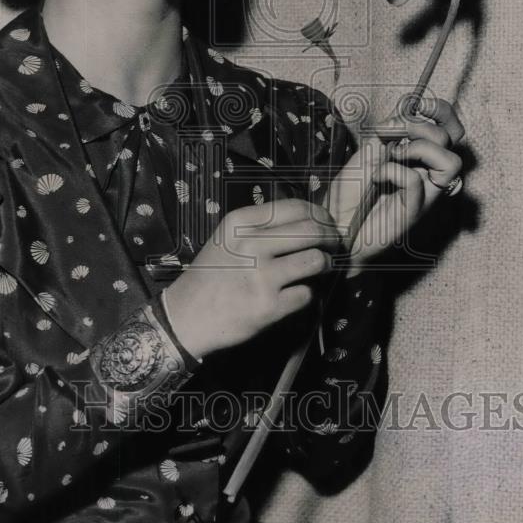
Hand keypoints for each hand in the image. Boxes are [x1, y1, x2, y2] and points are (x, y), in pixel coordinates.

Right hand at [163, 198, 341, 359]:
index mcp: (241, 222)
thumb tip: (309, 220)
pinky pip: (307, 294)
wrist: (187, 315)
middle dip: (331, 237)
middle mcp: (252, 244)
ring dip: (325, 264)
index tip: (327, 222)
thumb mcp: (228, 237)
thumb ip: (262, 226)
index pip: (296, 207)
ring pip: (316, 261)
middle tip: (335, 244)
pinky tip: (298, 293)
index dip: (320, 214)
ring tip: (320, 268)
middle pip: (312, 231)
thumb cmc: (212, 274)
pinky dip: (308, 295)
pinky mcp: (269, 306)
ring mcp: (261, 276)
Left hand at [328, 96, 464, 271]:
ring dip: (418, 149)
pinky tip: (376, 177)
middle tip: (390, 134)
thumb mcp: (371, 146)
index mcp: (420, 154)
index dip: (441, 111)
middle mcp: (427, 171)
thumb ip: (393, 127)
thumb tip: (410, 110)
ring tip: (390, 155)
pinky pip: (414, 179)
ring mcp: (425, 192)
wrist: (336, 222)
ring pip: (450, 160)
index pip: (448, 127)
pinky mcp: (415, 210)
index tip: (420, 105)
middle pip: (451, 138)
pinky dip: (391, 171)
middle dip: (420, 126)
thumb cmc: (352, 187)